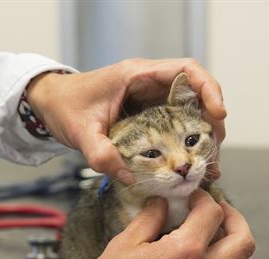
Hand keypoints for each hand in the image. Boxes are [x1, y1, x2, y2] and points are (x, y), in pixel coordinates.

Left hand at [26, 58, 226, 183]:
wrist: (50, 105)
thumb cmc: (64, 106)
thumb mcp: (80, 132)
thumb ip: (101, 154)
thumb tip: (130, 178)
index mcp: (138, 75)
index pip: (187, 70)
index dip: (209, 89)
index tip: (218, 114)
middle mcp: (149, 84)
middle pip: (196, 96)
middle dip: (211, 123)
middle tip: (213, 154)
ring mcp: (150, 100)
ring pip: (189, 114)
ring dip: (201, 138)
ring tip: (209, 167)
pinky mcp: (147, 117)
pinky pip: (175, 127)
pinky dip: (185, 146)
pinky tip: (190, 168)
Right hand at [73, 191, 255, 258]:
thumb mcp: (124, 244)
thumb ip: (149, 219)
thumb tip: (162, 204)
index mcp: (185, 251)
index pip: (212, 213)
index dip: (204, 199)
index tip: (193, 199)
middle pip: (243, 240)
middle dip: (233, 219)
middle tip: (217, 215)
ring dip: (238, 255)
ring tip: (220, 247)